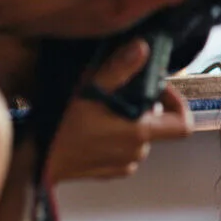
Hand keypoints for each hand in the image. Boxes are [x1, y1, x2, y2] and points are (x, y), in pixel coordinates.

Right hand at [45, 39, 193, 181]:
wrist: (37, 164)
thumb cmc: (62, 127)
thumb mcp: (89, 91)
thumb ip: (119, 69)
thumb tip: (143, 48)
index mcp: (139, 132)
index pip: (183, 124)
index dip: (177, 103)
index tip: (160, 89)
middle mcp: (137, 152)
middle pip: (158, 126)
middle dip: (146, 107)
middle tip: (122, 91)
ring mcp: (124, 164)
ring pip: (140, 138)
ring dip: (130, 122)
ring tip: (104, 109)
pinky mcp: (110, 173)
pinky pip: (125, 152)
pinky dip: (117, 139)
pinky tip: (96, 129)